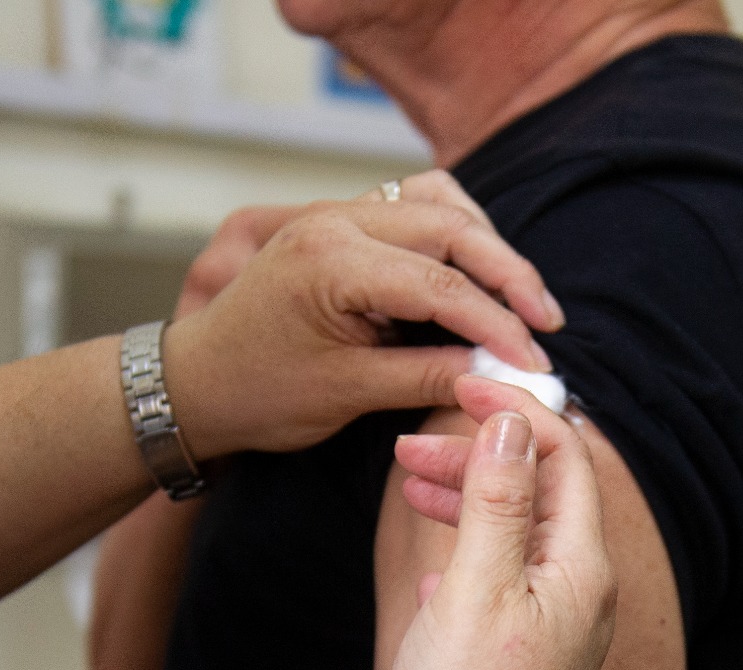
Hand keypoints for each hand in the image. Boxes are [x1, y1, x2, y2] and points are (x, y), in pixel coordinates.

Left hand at [162, 179, 561, 458]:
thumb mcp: (347, 393)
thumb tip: (498, 374)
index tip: (534, 359)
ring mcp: (336, 215)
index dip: (498, 323)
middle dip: (507, 273)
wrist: (196, 381)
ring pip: (437, 204)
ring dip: (485, 244)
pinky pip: (413, 207)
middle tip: (546, 321)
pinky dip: (453, 234)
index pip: (442, 283)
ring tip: (518, 296)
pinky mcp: (341, 223)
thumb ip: (427, 376)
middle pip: (451, 227)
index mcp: (331, 261)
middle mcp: (335, 221)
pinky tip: (474, 272)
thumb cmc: (257, 393)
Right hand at [383, 377, 616, 669]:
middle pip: (540, 491)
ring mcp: (555, 622)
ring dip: (466, 494)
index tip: (461, 387)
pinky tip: (432, 559)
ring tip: (408, 481)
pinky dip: (465, 544)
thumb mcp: (475, 587)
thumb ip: (496, 501)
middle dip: (479, 454)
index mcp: (581, 569)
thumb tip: (512, 423)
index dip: (516, 413)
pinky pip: (502, 571)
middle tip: (409, 442)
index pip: (566, 458)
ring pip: (517, 529)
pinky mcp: (525, 647)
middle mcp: (581, 591)